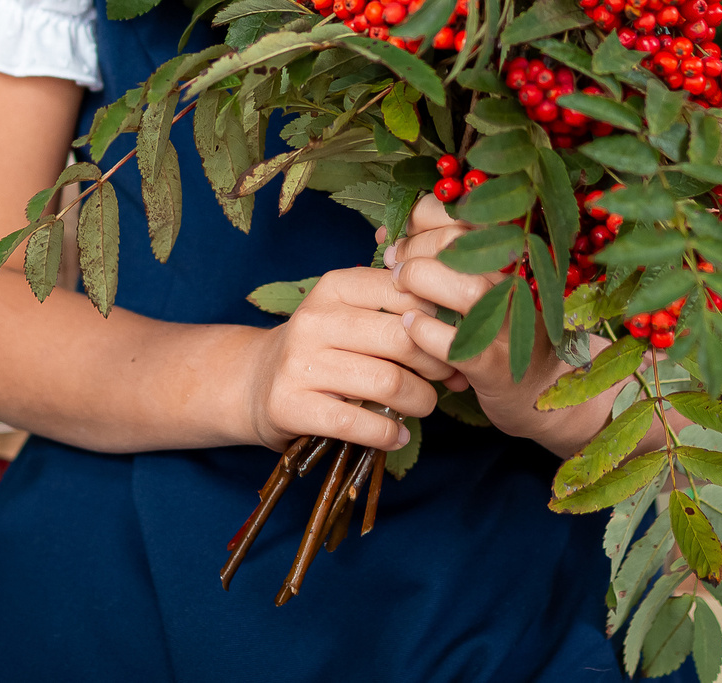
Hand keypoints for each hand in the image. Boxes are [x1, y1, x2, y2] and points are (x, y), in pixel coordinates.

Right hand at [233, 265, 457, 453]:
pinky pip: (358, 424)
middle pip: (402, 338)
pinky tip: (397, 435)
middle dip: (436, 363)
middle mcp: (314, 319)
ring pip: (387, 382)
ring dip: (419, 401)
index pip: (404, 291)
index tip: (451, 340)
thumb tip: (465, 334)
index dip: (439, 319)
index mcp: (334, 287)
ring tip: (422, 406)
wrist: (255, 383)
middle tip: (445, 378)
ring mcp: (299, 363)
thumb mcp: (351, 315)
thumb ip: (399, 314)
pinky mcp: (290, 405)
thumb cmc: (322, 348)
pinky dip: (389, 434)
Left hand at [384, 198, 624, 458]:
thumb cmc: (493, 327)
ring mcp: (510, 324)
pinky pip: (458, 343)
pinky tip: (409, 326)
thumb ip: (437, 255)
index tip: (398, 235)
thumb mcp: (476, 283)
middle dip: (415, 246)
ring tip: (398, 286)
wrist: (537, 386)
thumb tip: (384, 235)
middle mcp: (517, 282)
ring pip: (466, 288)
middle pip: (462, 242)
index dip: (422, 216)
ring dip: (420, 280)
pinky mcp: (497, 365)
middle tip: (393, 262)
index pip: (466, 211)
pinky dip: (426, 331)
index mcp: (512, 252)